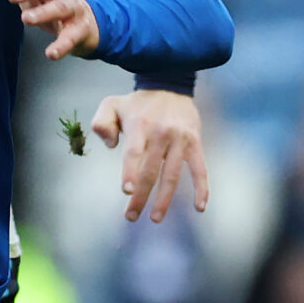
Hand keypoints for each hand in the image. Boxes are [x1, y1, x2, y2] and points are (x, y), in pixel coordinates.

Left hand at [90, 88, 208, 222]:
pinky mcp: (195, 143)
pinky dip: (202, 188)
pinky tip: (200, 207)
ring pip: (172, 174)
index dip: (131, 171)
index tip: (127, 191)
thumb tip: (111, 146)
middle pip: (151, 170)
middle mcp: (161, 133)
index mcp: (139, 125)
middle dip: (141, 196)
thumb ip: (102, 123)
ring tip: (155, 218)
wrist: (169, 85)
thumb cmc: (137, 103)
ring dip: (165, 199)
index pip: (134, 152)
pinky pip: (200, 168)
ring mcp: (180, 139)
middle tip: (131, 216)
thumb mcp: (112, 104)